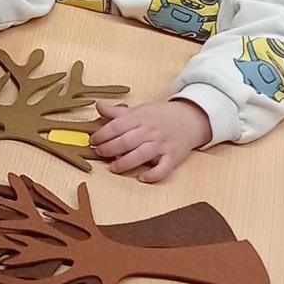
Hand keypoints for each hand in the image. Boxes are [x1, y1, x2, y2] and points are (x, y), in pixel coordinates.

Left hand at [90, 96, 209, 182]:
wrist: (190, 119)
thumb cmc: (160, 116)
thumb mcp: (139, 110)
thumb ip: (117, 112)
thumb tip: (98, 106)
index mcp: (140, 118)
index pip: (117, 126)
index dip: (102, 134)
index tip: (93, 141)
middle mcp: (150, 131)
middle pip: (127, 141)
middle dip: (109, 148)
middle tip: (99, 153)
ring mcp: (162, 145)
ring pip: (142, 155)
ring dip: (125, 162)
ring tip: (114, 167)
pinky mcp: (173, 158)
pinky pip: (163, 169)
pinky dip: (153, 174)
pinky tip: (142, 177)